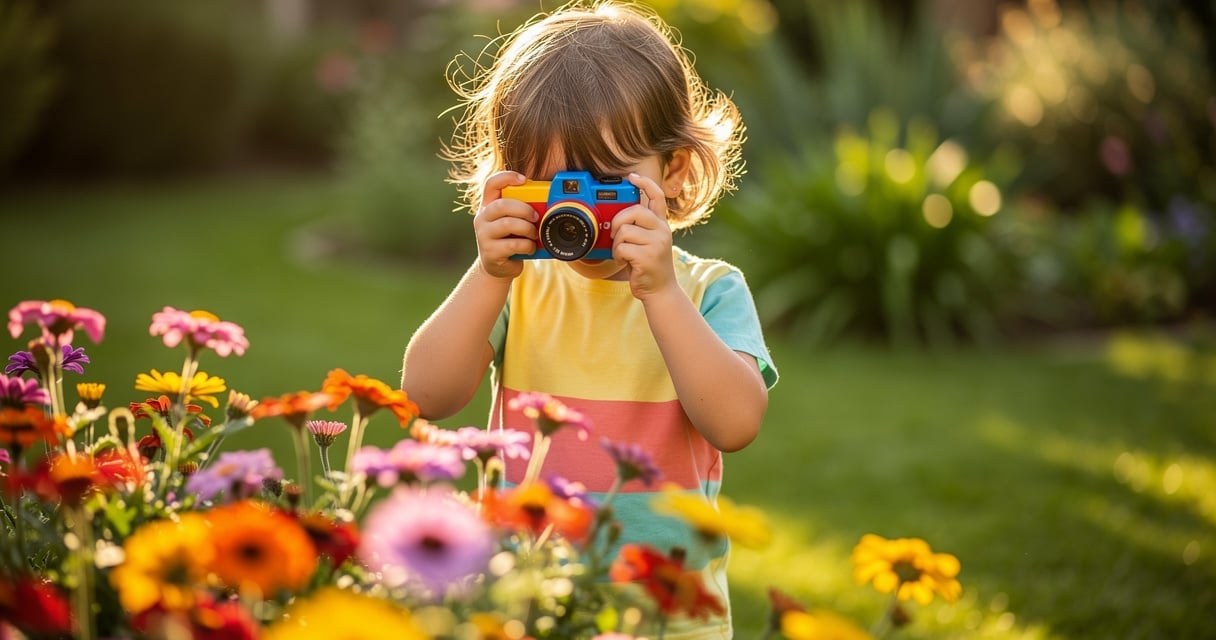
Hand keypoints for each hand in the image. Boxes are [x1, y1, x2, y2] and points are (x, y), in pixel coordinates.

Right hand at [473, 171, 536, 278]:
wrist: (497, 268)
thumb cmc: (508, 240)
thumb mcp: (512, 222)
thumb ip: (520, 210)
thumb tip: (547, 202)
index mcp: (488, 206)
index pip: (491, 184)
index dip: (507, 177)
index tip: (524, 180)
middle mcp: (482, 218)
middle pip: (502, 205)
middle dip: (524, 209)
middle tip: (536, 216)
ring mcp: (483, 235)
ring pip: (507, 224)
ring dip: (527, 228)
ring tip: (534, 234)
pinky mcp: (490, 252)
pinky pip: (512, 245)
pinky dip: (527, 246)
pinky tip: (530, 248)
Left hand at [613, 172, 675, 299]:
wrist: (660, 290)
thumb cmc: (648, 266)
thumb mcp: (648, 242)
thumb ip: (639, 228)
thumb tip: (616, 218)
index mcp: (661, 224)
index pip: (657, 196)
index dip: (645, 184)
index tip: (633, 176)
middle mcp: (662, 231)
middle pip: (634, 211)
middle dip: (618, 221)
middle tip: (615, 234)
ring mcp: (657, 243)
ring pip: (624, 231)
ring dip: (616, 244)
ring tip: (622, 253)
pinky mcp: (648, 257)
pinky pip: (622, 248)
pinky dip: (617, 256)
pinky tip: (624, 262)